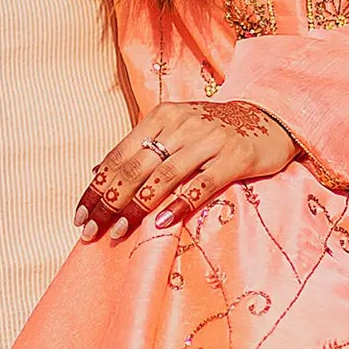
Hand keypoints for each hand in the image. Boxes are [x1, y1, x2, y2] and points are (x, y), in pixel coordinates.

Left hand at [75, 101, 298, 242]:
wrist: (268, 118)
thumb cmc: (214, 130)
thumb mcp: (173, 130)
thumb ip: (139, 149)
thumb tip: (96, 171)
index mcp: (161, 117)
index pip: (119, 156)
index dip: (96, 187)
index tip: (79, 216)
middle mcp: (182, 125)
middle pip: (135, 167)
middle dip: (109, 202)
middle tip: (90, 230)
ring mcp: (209, 140)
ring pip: (164, 176)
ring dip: (137, 207)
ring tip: (118, 231)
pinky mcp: (235, 157)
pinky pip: (202, 184)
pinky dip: (180, 203)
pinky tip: (163, 221)